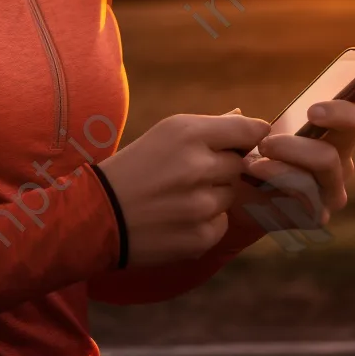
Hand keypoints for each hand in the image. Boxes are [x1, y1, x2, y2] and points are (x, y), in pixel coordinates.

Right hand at [97, 112, 269, 265]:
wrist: (100, 213)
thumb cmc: (135, 165)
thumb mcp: (165, 133)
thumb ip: (209, 127)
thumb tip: (245, 117)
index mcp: (189, 134)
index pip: (247, 130)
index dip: (254, 134)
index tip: (253, 138)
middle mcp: (198, 167)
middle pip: (240, 165)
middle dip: (224, 167)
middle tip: (195, 172)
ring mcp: (201, 206)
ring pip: (231, 195)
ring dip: (214, 195)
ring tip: (181, 196)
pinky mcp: (200, 237)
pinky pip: (221, 224)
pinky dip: (207, 221)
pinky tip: (179, 217)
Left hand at [228, 99, 354, 233]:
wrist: (239, 197)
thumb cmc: (249, 155)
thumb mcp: (246, 134)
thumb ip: (243, 124)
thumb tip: (237, 113)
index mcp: (333, 136)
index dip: (341, 113)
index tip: (312, 112)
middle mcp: (339, 165)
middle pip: (331, 155)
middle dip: (294, 148)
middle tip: (265, 144)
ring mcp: (330, 194)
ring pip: (310, 181)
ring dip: (278, 170)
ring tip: (250, 165)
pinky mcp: (316, 216)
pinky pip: (302, 201)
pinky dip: (277, 188)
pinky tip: (257, 182)